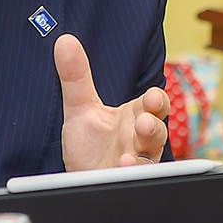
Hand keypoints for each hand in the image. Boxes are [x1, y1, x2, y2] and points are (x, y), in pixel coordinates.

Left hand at [55, 34, 168, 169]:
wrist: (80, 180)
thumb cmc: (90, 146)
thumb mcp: (80, 109)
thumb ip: (75, 77)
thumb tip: (64, 41)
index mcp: (134, 117)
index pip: (154, 104)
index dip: (157, 101)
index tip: (152, 99)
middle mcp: (140, 140)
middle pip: (158, 130)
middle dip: (153, 126)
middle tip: (143, 122)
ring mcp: (136, 163)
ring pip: (151, 158)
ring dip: (143, 153)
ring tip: (128, 154)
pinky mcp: (127, 182)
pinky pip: (137, 179)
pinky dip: (130, 174)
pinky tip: (121, 168)